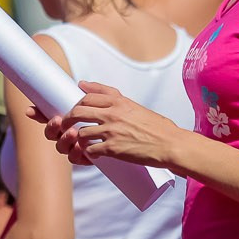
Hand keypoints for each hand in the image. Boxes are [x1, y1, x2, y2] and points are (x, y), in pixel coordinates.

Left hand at [41, 82, 182, 169]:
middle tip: (68, 127)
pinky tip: (93, 155)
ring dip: (78, 140)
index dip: (76, 104)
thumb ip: (110, 95)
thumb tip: (83, 84)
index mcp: (119, 102)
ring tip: (83, 143)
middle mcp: (113, 114)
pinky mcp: (113, 149)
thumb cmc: (156, 126)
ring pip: (81, 133)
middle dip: (68, 120)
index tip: (75, 111)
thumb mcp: (133, 105)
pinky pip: (90, 150)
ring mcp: (112, 131)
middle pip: (78, 112)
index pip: (87, 97)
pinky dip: (88, 154)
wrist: (170, 144)